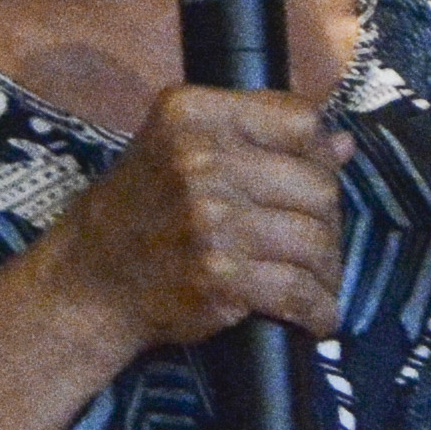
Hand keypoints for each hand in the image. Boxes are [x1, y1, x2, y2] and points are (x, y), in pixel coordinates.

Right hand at [46, 82, 348, 352]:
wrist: (89, 280)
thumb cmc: (141, 208)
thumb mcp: (180, 147)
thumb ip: (257, 137)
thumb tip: (342, 144)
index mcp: (193, 114)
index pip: (299, 120)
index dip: (318, 153)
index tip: (314, 178)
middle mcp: (201, 161)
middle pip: (316, 184)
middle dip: (327, 217)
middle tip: (316, 238)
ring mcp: (212, 221)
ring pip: (315, 240)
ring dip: (327, 267)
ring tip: (318, 279)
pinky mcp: (220, 277)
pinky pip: (299, 292)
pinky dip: (318, 310)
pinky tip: (316, 315)